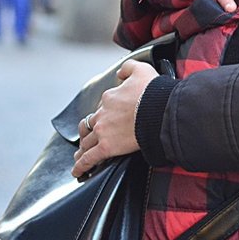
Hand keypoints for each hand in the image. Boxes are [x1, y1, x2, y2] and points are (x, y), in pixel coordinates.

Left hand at [71, 60, 158, 177]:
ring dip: (83, 148)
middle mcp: (102, 115)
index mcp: (109, 98)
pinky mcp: (106, 148)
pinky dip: (81, 166)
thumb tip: (119, 73)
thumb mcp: (141, 69)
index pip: (102, 106)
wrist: (160, 110)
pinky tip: (78, 171)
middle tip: (91, 136)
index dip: (106, 112)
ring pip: (87, 141)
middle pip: (91, 124)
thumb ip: (128, 68)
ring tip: (81, 155)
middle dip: (90, 130)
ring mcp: (103, 132)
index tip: (110, 117)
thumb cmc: (154, 92)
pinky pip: (89, 158)